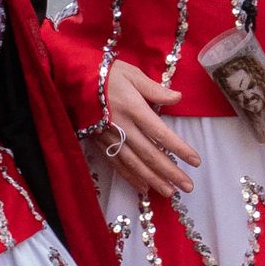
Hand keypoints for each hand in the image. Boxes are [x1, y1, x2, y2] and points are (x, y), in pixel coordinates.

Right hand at [99, 63, 199, 196]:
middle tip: (187, 186)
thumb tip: (178, 97)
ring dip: (153, 179)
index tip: (195, 161)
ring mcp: (109, 137)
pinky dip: (130, 177)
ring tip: (170, 192)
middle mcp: (122, 126)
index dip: (179, 149)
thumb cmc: (104, 73)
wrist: (69, 79)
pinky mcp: (98, 143)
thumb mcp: (131, 73)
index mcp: (133, 108)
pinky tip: (143, 187)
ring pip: (134, 164)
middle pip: (149, 154)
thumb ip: (154, 89)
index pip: (161, 133)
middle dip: (170, 172)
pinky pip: (116, 164)